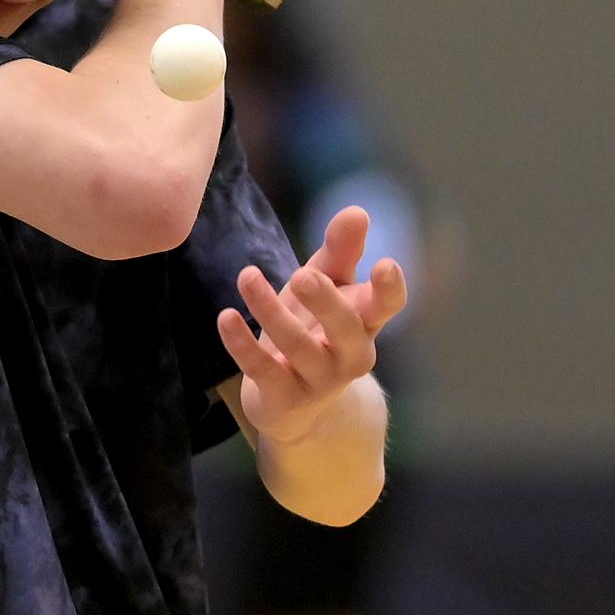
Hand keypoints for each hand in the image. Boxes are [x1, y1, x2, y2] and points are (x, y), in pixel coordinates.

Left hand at [216, 206, 408, 444]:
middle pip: (346, 330)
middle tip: (303, 275)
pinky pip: (263, 371)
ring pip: (298, 347)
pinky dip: (242, 345)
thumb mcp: (326, 286)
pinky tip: (225, 317)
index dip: (390, 289)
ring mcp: (318, 380)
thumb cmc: (314, 328)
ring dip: (270, 311)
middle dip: (326, 302)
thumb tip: (358, 210)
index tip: (385, 264)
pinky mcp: (283, 398)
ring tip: (247, 276)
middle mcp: (350, 355)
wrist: (294, 404)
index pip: (387, 306)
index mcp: (365, 322)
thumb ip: (340, 251)